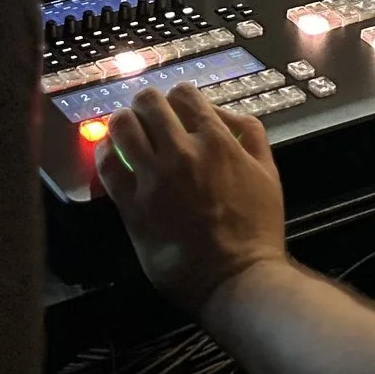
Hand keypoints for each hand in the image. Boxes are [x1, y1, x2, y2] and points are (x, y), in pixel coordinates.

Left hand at [95, 85, 287, 313]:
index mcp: (216, 142)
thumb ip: (250, 135)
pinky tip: (111, 155)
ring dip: (123, 123)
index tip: (175, 109)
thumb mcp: (268, 173)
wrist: (238, 280)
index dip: (177, 97)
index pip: (184, 94)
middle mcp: (182, 153)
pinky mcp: (133, 206)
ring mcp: (154, 179)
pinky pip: (107, 166)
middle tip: (147, 117)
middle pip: (148, 102)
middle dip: (146, 104)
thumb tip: (224, 114)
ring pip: (122, 126)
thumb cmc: (257, 230)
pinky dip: (106, 153)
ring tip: (126, 131)